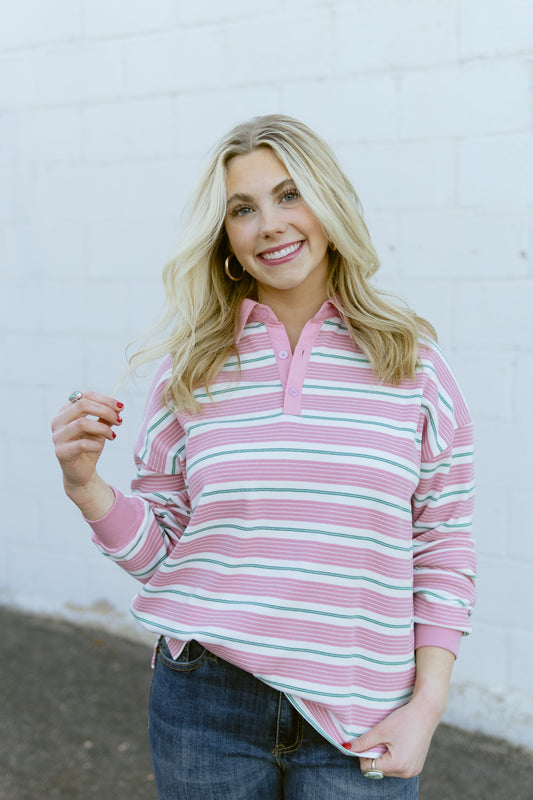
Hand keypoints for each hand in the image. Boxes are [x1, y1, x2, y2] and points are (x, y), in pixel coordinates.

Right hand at [51, 391, 122, 516]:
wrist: (82, 472)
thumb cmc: (90, 446)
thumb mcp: (100, 428)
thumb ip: (106, 416)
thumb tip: (119, 406)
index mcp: (66, 411)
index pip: (85, 396)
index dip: (105, 399)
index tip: (121, 407)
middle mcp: (58, 421)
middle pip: (82, 405)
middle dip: (105, 411)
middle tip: (119, 420)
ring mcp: (57, 437)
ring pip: (82, 423)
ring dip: (103, 428)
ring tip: (112, 435)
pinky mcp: (61, 452)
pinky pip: (81, 444)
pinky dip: (96, 444)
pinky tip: (100, 447)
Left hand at [346, 694, 441, 778]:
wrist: (426, 711)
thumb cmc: (404, 719)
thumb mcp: (381, 730)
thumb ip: (363, 742)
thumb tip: (346, 748)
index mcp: (397, 765)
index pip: (369, 768)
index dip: (364, 755)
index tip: (368, 740)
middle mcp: (407, 772)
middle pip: (379, 771)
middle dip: (375, 756)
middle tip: (379, 738)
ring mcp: (413, 771)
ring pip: (388, 770)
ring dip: (384, 757)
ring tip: (390, 740)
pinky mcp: (417, 766)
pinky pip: (398, 767)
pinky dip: (393, 758)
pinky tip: (397, 743)